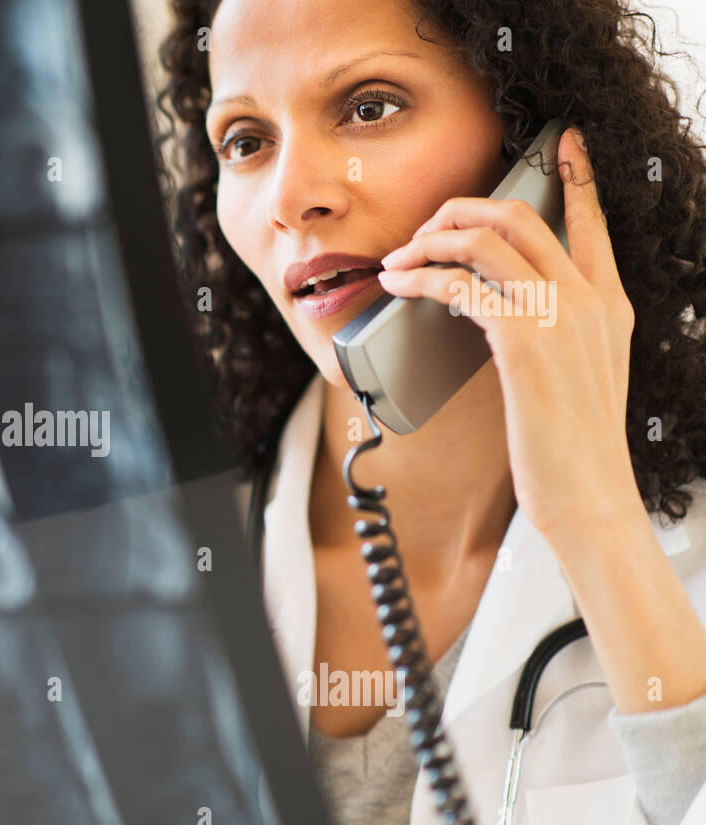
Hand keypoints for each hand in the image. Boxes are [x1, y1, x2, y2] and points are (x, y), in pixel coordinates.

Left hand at [375, 127, 640, 538]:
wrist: (590, 498)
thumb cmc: (573, 447)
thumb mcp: (578, 377)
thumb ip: (554, 335)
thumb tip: (496, 311)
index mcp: (611, 305)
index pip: (594, 222)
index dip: (577, 177)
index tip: (565, 142)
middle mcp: (591, 300)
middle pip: (523, 216)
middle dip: (463, 208)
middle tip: (425, 229)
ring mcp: (561, 317)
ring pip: (488, 239)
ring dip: (432, 240)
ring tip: (399, 259)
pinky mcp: (525, 342)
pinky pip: (463, 284)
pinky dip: (422, 277)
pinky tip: (401, 284)